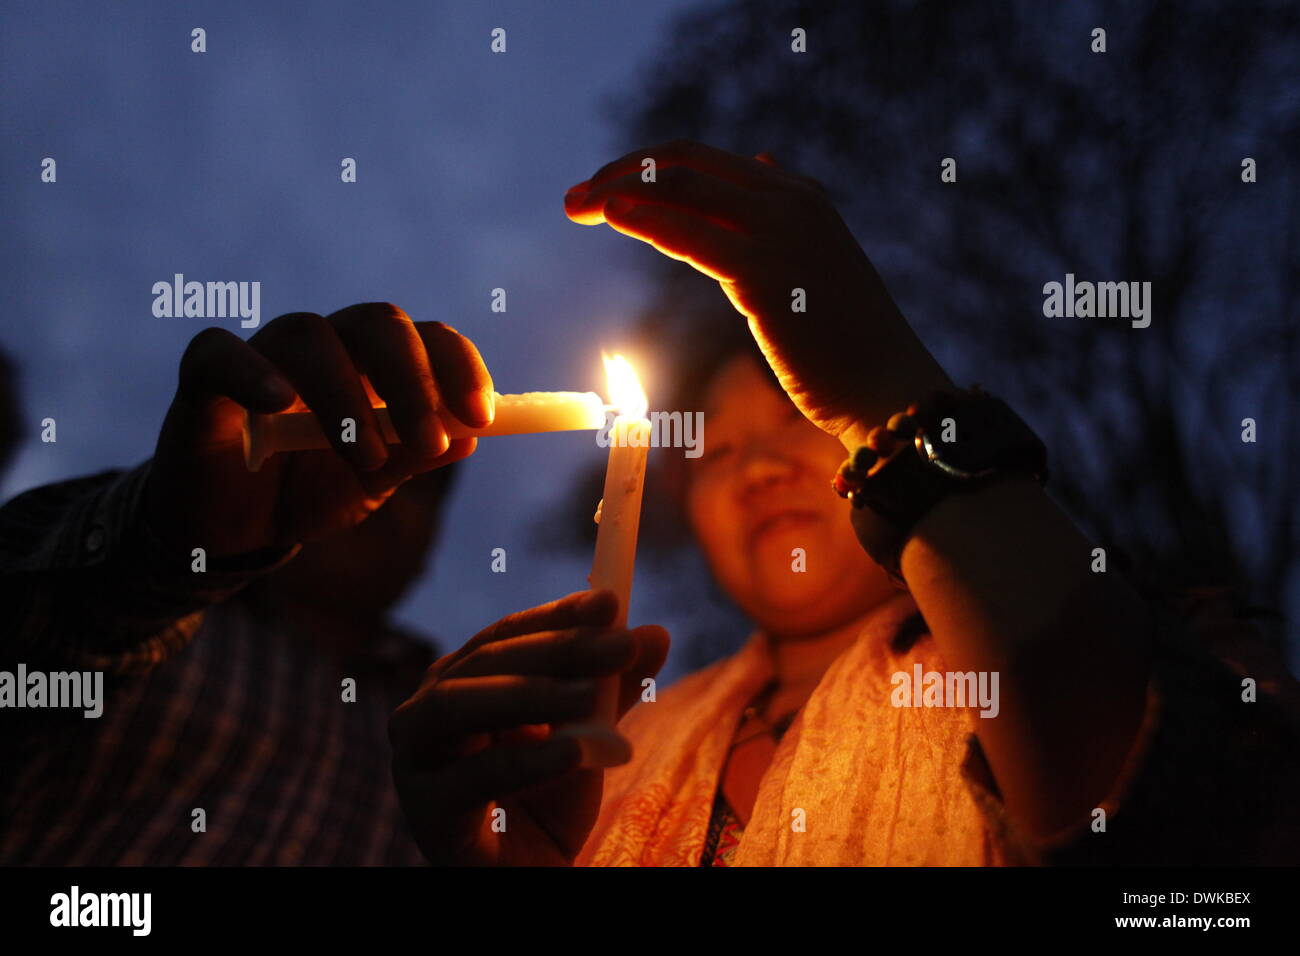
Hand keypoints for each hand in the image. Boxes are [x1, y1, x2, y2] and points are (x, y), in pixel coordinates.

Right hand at [145, 303, 492, 556]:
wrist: (231, 532)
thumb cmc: (307, 493)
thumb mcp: (371, 484)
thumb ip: (414, 458)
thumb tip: (470, 438)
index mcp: (375, 364)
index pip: (427, 338)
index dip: (460, 367)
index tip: (482, 417)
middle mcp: (325, 346)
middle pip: (377, 323)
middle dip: (413, 380)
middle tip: (429, 440)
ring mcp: (264, 356)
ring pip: (309, 337)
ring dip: (346, 396)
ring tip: (365, 459)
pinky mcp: (204, 380)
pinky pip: (219, 352)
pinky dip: (251, 371)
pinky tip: (279, 403)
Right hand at [388, 590, 669, 865]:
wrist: (523, 878)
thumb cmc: (541, 803)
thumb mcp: (587, 737)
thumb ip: (613, 689)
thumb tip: (658, 632)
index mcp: (461, 681)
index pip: (507, 633)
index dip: (557, 614)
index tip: (610, 601)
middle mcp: (427, 710)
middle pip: (486, 661)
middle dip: (557, 648)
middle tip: (620, 644)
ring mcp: (416, 759)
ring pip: (460, 705)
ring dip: (530, 691)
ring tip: (592, 694)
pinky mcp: (427, 811)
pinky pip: (472, 778)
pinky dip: (526, 760)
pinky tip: (575, 751)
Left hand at [565, 140, 951, 445]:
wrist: (889, 390)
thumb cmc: (850, 343)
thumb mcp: (818, 264)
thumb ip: (783, 218)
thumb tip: (763, 163)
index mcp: (801, 197)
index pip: (708, 160)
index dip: (650, 166)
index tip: (607, 188)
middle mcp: (791, 201)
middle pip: (687, 162)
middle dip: (624, 171)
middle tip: (575, 197)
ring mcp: (781, 232)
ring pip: (682, 187)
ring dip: (620, 190)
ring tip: (576, 204)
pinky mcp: (765, 274)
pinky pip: (690, 233)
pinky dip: (646, 217)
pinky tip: (612, 215)